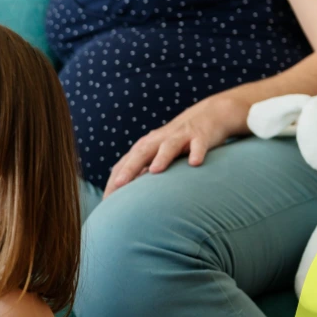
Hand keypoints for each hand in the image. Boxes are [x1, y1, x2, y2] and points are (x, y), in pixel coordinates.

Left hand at [104, 95, 250, 197]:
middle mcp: (159, 140)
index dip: (115, 180)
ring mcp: (180, 137)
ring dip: (161, 157)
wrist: (209, 115)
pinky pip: (198, 145)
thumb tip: (128, 198)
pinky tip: (195, 163)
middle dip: (129, 169)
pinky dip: (196, 152)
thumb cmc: (178, 141)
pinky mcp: (201, 136)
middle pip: (141, 153)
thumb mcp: (158, 154)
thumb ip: (145, 171)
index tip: (107, 201)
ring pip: (168, 147)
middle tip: (119, 185)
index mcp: (146, 146)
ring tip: (155, 171)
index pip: (125, 163)